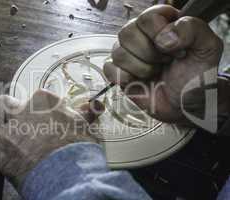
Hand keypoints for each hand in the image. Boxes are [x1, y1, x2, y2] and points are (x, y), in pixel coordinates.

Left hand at [0, 90, 104, 189]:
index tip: (47, 117)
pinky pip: (5, 154)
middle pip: (5, 105)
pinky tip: (27, 163)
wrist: (66, 173)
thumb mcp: (84, 124)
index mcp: (41, 99)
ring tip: (28, 150)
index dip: (40, 108)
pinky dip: (14, 158)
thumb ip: (84, 112)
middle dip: (9, 111)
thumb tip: (93, 106)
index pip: (36, 98)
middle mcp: (20, 112)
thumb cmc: (77, 146)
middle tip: (21, 123)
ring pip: (4, 132)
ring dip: (13, 138)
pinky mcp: (2, 155)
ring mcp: (8, 134)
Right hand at [104, 5, 223, 123]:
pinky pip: (109, 69)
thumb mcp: (207, 48)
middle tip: (164, 63)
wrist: (185, 105)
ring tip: (154, 73)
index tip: (174, 50)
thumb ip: (192, 30)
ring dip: (141, 68)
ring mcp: (128, 54)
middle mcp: (141, 35)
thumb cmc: (195, 77)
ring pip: (118, 52)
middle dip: (149, 54)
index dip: (158, 34)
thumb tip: (163, 38)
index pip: (147, 17)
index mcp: (161, 23)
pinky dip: (123, 78)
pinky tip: (138, 81)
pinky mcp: (119, 73)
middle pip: (127, 32)